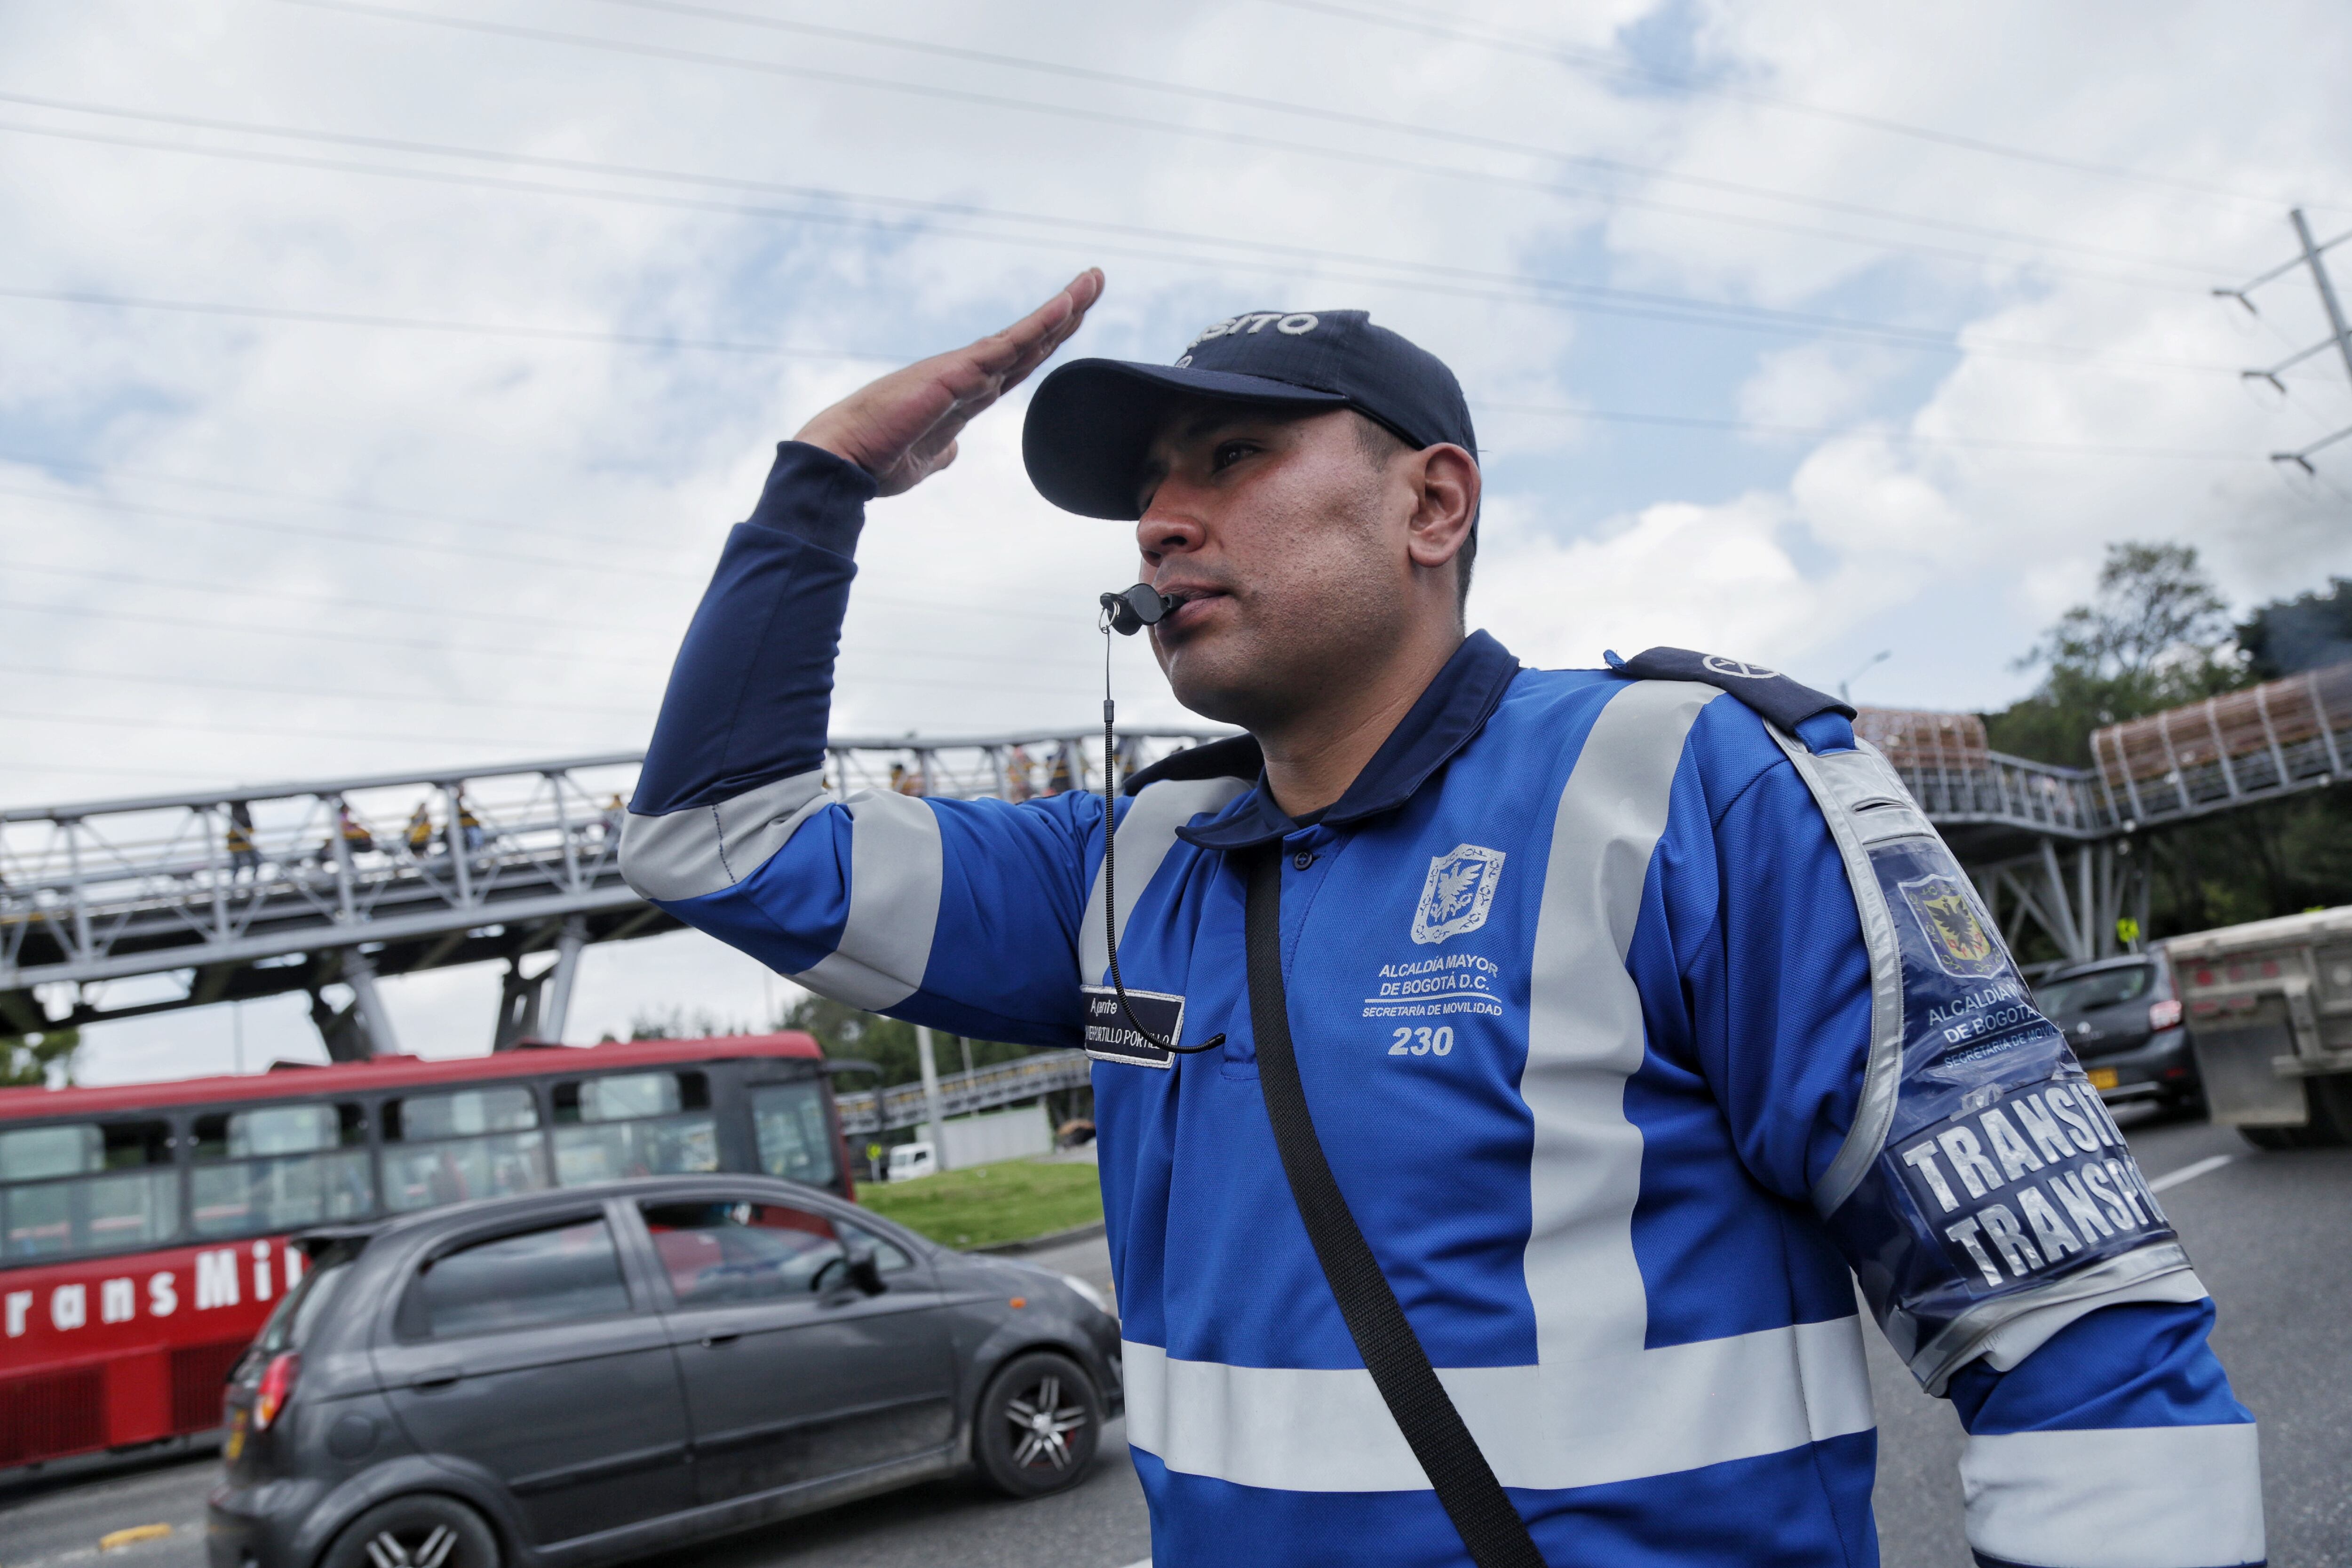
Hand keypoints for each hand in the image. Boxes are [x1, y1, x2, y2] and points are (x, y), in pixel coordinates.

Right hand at [795, 269, 1104, 496]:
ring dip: (1064, 308)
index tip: (1076, 315)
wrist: (845, 460)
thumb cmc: (878, 459)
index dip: (1050, 339)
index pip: (1020, 361)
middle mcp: (970, 375)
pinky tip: (1067, 307)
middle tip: (1096, 279)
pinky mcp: (959, 374)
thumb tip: (954, 451)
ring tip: (1093, 280)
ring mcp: (966, 370)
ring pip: (1028, 336)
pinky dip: (1041, 326)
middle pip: (1032, 341)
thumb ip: (945, 450)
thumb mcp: (926, 459)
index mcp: (967, 394)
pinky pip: (1010, 346)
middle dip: (1067, 312)